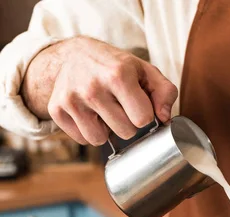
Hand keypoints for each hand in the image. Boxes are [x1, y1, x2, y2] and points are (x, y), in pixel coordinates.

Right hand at [22, 36, 177, 144]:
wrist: (74, 55)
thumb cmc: (116, 66)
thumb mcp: (146, 71)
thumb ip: (165, 92)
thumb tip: (164, 118)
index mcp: (118, 75)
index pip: (143, 119)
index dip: (145, 114)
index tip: (139, 104)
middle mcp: (93, 88)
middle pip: (126, 132)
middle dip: (128, 123)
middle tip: (121, 106)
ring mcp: (72, 99)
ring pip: (100, 140)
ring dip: (107, 130)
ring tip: (105, 111)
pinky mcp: (56, 109)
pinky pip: (82, 139)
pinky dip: (88, 131)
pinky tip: (90, 113)